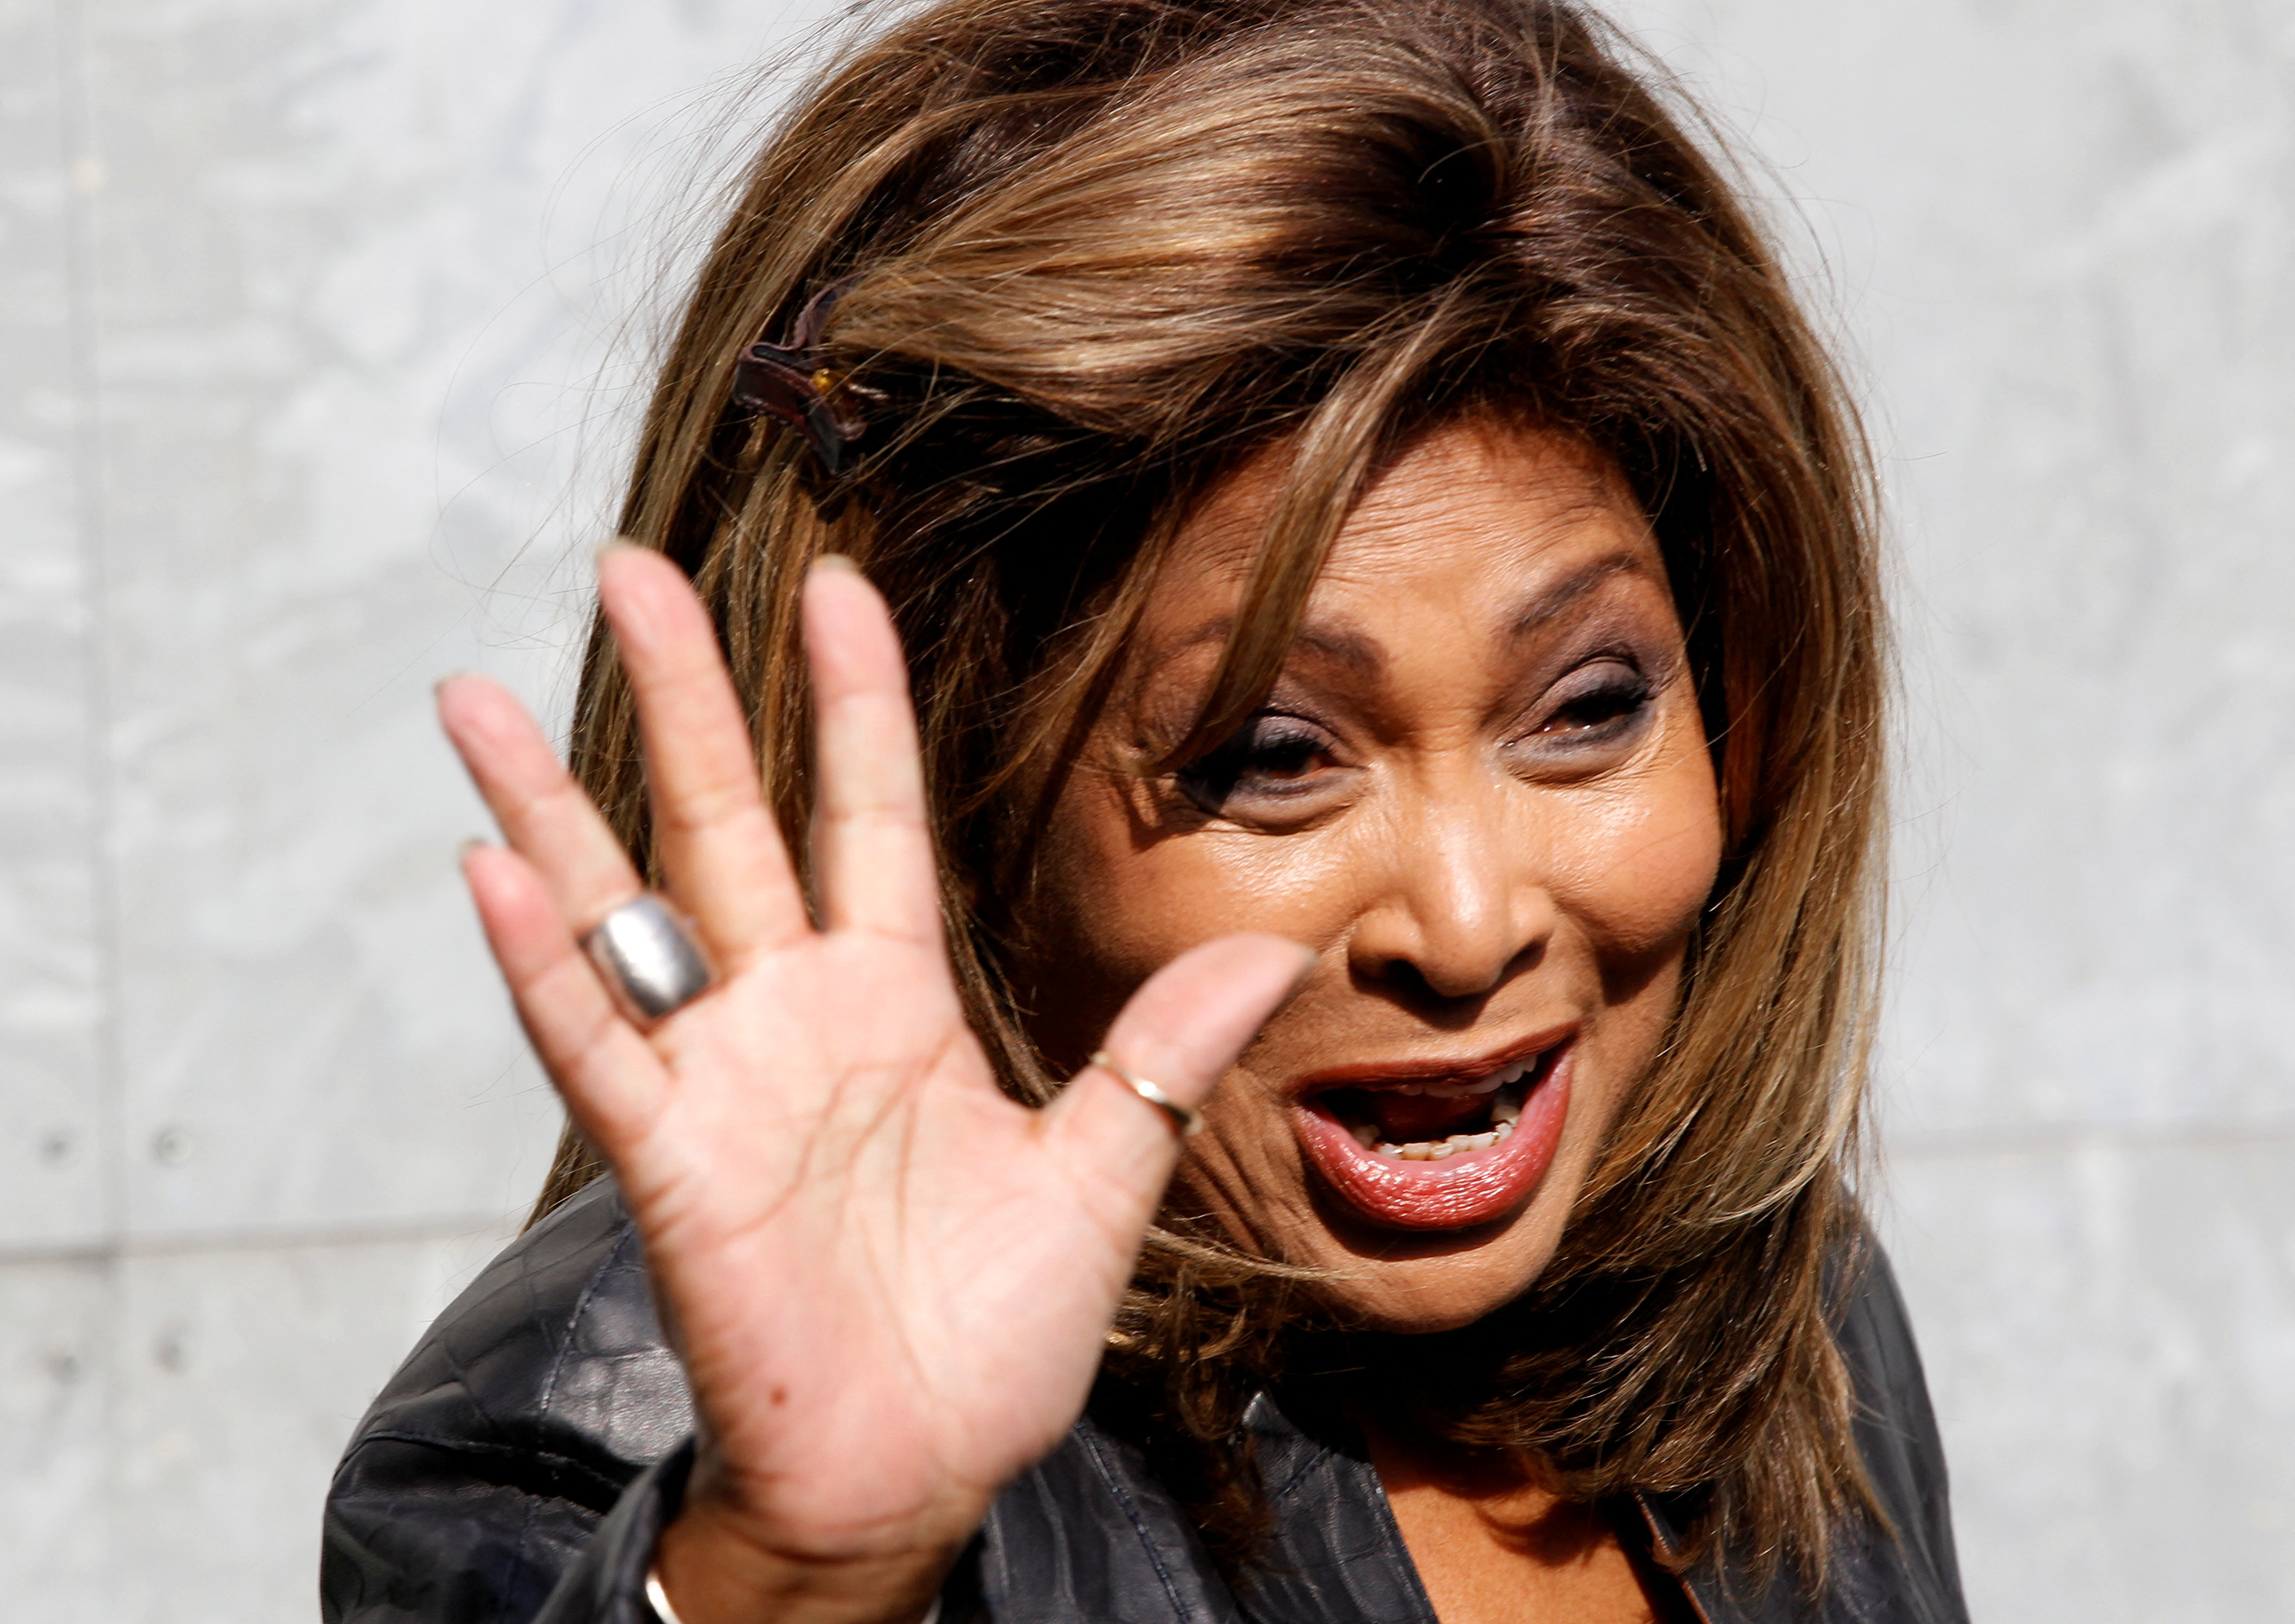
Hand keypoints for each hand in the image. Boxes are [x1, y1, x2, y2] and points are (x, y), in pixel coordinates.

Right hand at [438, 547, 1308, 1623]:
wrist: (917, 1471)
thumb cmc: (993, 1334)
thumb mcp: (1098, 1175)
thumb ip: (1159, 1054)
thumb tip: (1272, 950)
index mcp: (895, 999)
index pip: (867, 811)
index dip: (850, 698)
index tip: (834, 583)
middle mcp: (794, 1015)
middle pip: (724, 821)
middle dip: (682, 695)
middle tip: (631, 567)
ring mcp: (721, 1080)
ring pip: (620, 913)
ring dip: (547, 808)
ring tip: (470, 699)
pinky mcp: (671, 1163)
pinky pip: (595, 1047)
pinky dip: (543, 967)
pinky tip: (491, 873)